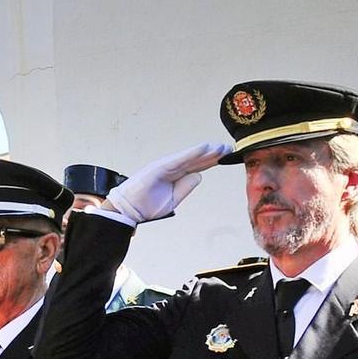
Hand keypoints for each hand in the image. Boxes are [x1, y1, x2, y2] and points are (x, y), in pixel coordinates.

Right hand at [102, 142, 233, 225]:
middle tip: (229, 148)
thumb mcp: (172, 200)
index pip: (197, 167)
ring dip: (206, 152)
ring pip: (190, 157)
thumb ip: (185, 188)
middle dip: (213, 154)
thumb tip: (199, 176)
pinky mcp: (159, 167)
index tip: (226, 156)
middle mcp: (171, 168)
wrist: (128, 211)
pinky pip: (179, 159)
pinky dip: (191, 153)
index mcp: (175, 176)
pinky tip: (204, 148)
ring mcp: (165, 167)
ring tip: (221, 147)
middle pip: (197, 160)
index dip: (212, 161)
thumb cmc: (146, 206)